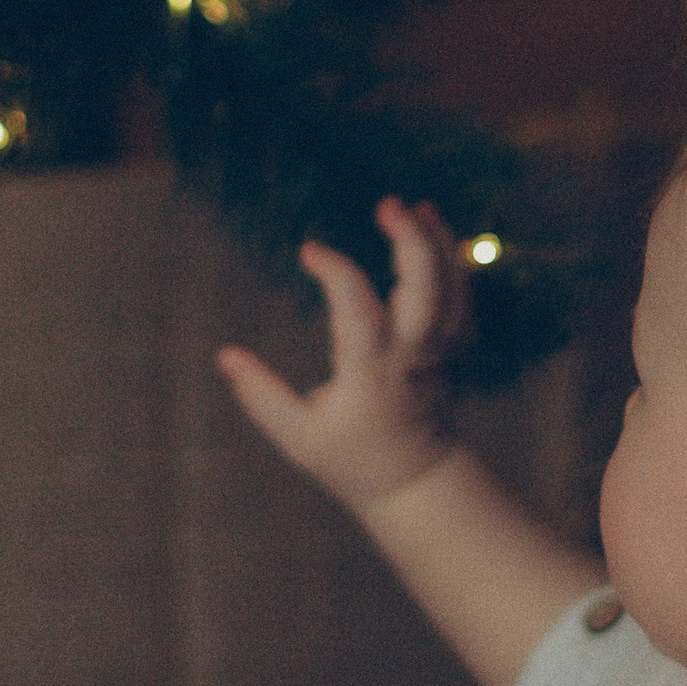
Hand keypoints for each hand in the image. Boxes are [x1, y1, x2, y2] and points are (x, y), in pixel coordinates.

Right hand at [216, 195, 475, 519]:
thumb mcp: (297, 436)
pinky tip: (433, 232)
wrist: (414, 481)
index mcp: (371, 371)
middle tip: (387, 204)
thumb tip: (224, 355)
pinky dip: (453, 262)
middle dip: (411, 241)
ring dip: (439, 242)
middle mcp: (411, 355)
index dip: (335, 270)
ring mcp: (437, 351)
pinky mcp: (451, 350)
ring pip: (453, 288)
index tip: (308, 251)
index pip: (358, 306)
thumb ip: (261, 395)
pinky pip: (462, 299)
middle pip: (426, 287)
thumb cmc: (349, 458)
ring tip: (415, 206)